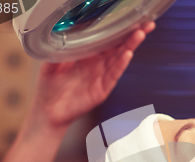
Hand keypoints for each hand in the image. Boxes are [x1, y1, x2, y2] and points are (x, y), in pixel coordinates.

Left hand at [32, 22, 155, 128]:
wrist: (48, 110)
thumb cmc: (50, 86)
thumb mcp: (51, 61)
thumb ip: (57, 45)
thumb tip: (58, 26)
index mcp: (87, 55)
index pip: (106, 39)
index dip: (118, 28)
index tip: (129, 18)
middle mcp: (97, 64)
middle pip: (119, 46)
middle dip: (133, 35)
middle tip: (146, 23)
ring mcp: (101, 76)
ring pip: (119, 58)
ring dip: (129, 46)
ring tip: (139, 34)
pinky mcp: (102, 89)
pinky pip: (113, 75)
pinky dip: (121, 65)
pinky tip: (127, 55)